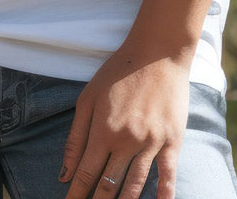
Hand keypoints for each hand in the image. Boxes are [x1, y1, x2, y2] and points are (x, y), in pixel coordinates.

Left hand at [59, 39, 190, 198]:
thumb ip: (75, 137)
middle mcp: (126, 142)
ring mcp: (151, 142)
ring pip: (135, 185)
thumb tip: (64, 174)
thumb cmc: (118, 72)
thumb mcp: (88, 97)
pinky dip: (164, 194)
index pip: (85, 175)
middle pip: (108, 186)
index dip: (76, 195)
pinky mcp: (172, 140)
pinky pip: (168, 173)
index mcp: (103, 131)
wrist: (157, 52)